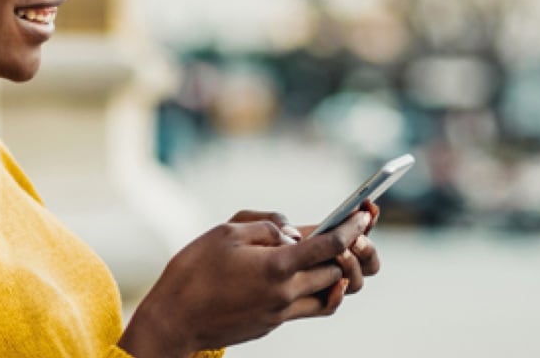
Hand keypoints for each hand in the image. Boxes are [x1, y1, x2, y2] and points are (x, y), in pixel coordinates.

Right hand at [119, 210, 372, 356]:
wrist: (173, 322)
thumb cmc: (193, 272)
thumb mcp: (226, 232)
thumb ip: (267, 226)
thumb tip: (294, 233)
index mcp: (276, 266)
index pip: (330, 245)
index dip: (353, 227)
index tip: (366, 214)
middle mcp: (285, 293)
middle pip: (337, 271)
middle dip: (350, 249)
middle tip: (351, 230)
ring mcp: (280, 313)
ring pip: (329, 295)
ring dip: (337, 273)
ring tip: (331, 254)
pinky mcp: (272, 324)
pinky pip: (309, 307)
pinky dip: (318, 290)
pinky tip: (306, 275)